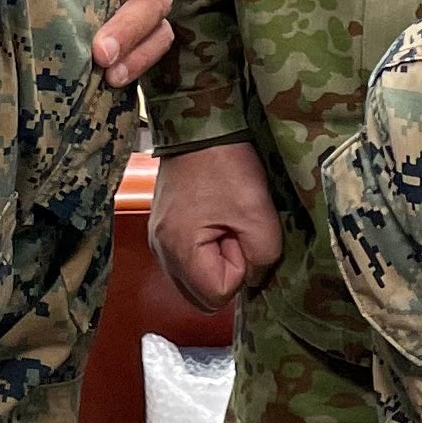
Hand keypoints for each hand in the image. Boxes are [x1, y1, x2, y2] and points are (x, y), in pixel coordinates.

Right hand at [148, 140, 283, 311]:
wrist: (198, 126)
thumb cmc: (226, 166)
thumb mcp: (258, 213)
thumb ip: (263, 258)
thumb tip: (253, 275)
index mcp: (179, 251)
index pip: (218, 294)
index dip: (239, 268)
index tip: (238, 232)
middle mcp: (161, 252)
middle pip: (202, 297)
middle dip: (226, 272)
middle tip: (234, 232)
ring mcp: (158, 241)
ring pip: (194, 281)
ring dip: (215, 262)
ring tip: (224, 224)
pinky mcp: (162, 229)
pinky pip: (187, 260)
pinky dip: (203, 251)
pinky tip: (213, 220)